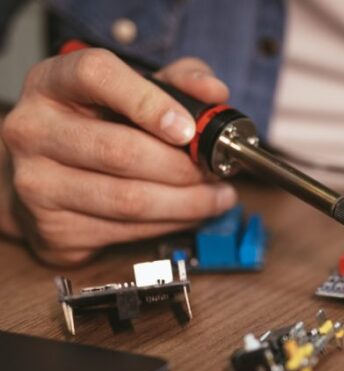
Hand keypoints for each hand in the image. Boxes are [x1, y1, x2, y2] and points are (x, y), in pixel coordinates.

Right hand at [0, 48, 236, 264]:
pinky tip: (190, 214)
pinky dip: (171, 224)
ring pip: (130, 200)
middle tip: (216, 170)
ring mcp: (37, 182)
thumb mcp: (135, 92)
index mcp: (53, 82)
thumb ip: (179, 82)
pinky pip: (127, 230)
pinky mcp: (55, 227)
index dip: (148, 101)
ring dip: (188, 203)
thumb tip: (215, 92)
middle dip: (184, 167)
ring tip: (217, 197)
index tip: (188, 128)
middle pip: (121, 151)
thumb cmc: (99, 127)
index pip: (96, 76)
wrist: (49, 179)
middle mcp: (34, 129)